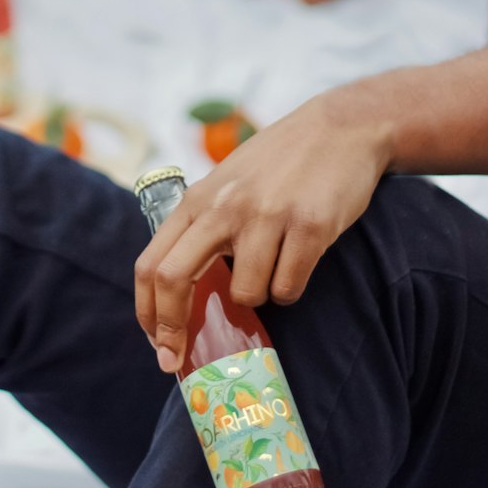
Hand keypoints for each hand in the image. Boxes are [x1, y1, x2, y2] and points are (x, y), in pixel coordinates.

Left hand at [134, 86, 392, 372]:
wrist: (339, 128)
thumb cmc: (278, 163)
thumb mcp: (226, 184)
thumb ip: (202, 226)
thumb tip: (181, 294)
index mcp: (197, 200)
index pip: (151, 263)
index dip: (148, 312)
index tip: (157, 345)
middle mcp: (223, 207)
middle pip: (174, 280)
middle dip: (174, 330)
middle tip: (182, 359)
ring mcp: (264, 216)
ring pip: (245, 295)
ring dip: (258, 299)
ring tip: (274, 267)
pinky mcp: (308, 227)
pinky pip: (288, 288)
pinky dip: (291, 289)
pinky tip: (300, 259)